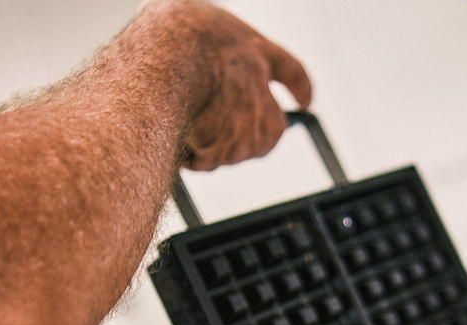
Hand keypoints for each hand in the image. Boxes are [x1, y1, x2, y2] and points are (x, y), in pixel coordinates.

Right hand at [172, 1, 311, 169]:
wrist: (159, 63)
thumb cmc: (169, 36)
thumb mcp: (192, 21)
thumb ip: (208, 46)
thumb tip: (197, 52)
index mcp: (252, 50)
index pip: (290, 70)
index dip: (300, 87)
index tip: (307, 101)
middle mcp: (257, 90)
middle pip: (273, 127)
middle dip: (255, 134)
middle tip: (225, 132)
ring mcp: (243, 124)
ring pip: (238, 149)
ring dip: (217, 147)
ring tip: (186, 128)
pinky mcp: (222, 148)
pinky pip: (207, 161)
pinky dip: (194, 158)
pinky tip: (176, 141)